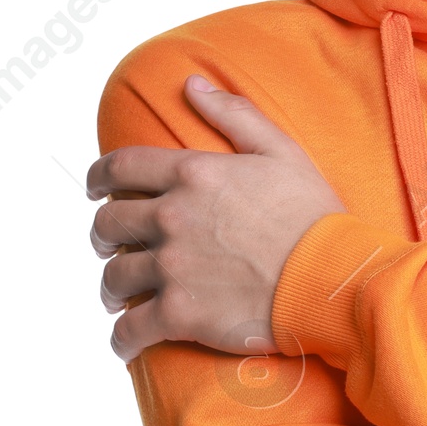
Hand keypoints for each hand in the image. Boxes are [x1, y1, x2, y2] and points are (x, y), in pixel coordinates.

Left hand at [86, 76, 345, 360]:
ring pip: (114, 277)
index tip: (95, 188)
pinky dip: (122, 338)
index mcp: (192, 174)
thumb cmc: (314, 215)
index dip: (98, 178)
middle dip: (104, 235)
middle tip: (112, 245)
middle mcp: (172, 218)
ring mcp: (173, 268)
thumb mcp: (281, 151)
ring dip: (112, 286)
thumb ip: (233, 114)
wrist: (332, 277)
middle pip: (109, 224)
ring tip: (120, 294)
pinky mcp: (180, 315)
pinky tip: (127, 341)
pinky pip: (129, 330)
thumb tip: (193, 84)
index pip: (120, 168)